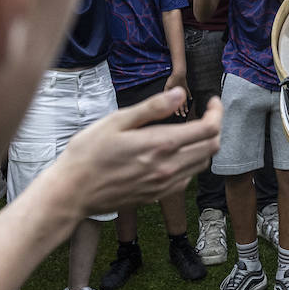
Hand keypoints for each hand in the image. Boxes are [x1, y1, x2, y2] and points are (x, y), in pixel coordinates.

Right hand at [55, 89, 221, 214]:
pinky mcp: (157, 196)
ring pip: (202, 164)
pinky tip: (175, 154)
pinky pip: (187, 179)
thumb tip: (179, 93)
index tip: (211, 102)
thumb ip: (152, 108)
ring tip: (191, 132)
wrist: (72, 192)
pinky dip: (190, 163)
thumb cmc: (88, 153)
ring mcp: (164, 185)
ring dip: (204, 146)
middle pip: (212, 147)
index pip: (208, 130)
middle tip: (204, 114)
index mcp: (160, 145)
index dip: (216, 112)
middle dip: (214, 127)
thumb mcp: (116, 121)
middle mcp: (168, 167)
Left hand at [164, 71, 190, 117]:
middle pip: (182, 104)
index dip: (177, 110)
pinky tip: (191, 99)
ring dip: (186, 106)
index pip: (177, 104)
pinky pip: (188, 92)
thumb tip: (166, 99)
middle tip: (183, 116)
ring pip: (185, 100)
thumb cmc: (172, 80)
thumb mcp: (167, 87)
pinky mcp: (185, 87)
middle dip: (182, 110)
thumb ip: (167, 93)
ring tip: (187, 110)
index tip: (178, 114)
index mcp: (176, 95)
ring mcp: (184, 91)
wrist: (179, 73)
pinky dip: (189, 96)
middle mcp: (181, 94)